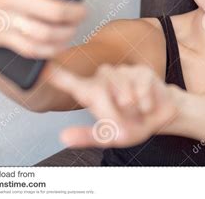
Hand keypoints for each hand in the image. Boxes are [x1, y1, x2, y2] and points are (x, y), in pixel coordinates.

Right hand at [0, 0, 101, 57]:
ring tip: (73, 28)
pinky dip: (51, 50)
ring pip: (46, 33)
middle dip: (77, 13)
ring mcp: (8, 20)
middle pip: (56, 10)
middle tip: (83, 11)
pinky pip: (33, 49)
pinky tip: (60, 44)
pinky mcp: (4, 38)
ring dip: (67, 34)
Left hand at [49, 63, 183, 147]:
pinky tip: (146, 105)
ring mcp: (123, 72)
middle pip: (99, 91)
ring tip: (136, 111)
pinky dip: (144, 103)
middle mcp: (104, 78)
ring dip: (131, 108)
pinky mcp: (141, 71)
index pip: (70, 81)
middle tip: (122, 121)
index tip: (41, 67)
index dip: (56, 74)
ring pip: (121, 90)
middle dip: (111, 112)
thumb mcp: (109, 137)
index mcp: (93, 93)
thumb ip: (87, 136)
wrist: (162, 117)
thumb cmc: (133, 124)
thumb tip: (64, 137)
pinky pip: (140, 87)